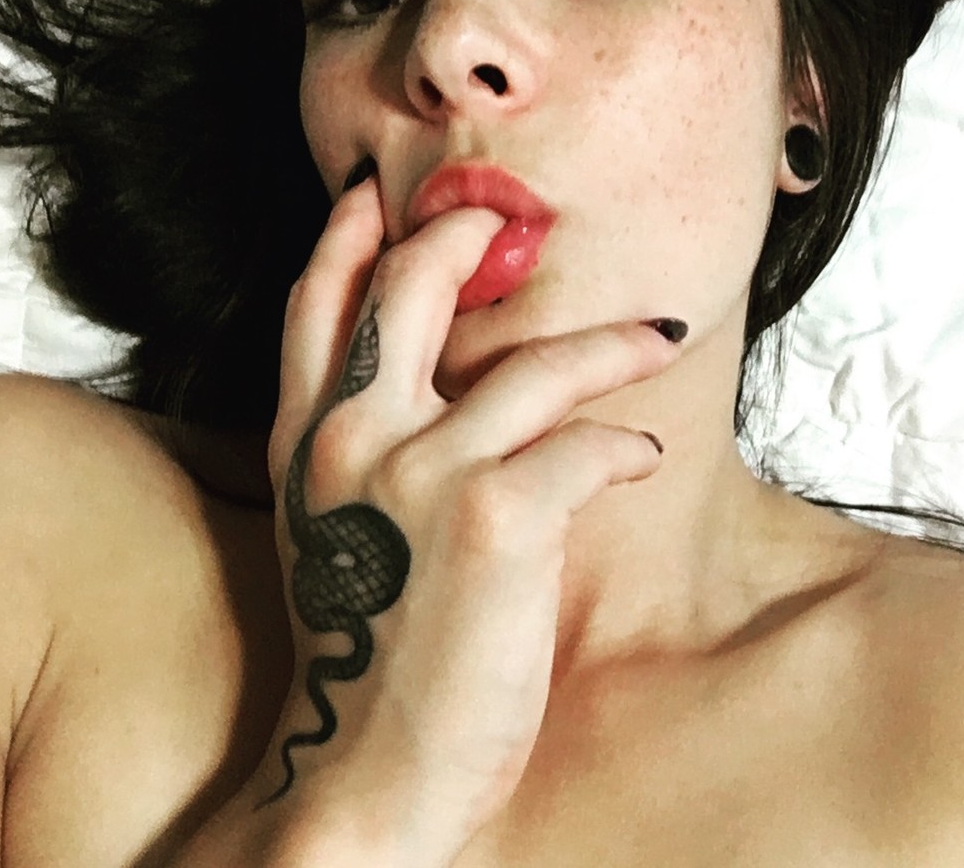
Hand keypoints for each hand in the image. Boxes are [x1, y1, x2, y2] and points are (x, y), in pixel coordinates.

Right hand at [260, 172, 683, 858]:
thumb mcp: (344, 528)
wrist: (365, 772)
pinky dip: (623, 448)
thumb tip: (444, 383)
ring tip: (655, 335)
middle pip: (407, 290)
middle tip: (510, 224)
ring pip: (531, 364)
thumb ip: (371, 446)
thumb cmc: (372, 646)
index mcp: (308, 441)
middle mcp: (351, 438)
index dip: (348, 235)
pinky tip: (643, 461)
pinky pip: (582, 446)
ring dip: (608, 342)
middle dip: (463, 239)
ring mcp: (418, 472)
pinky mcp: (492, 519)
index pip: (317, 304)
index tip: (379, 192)